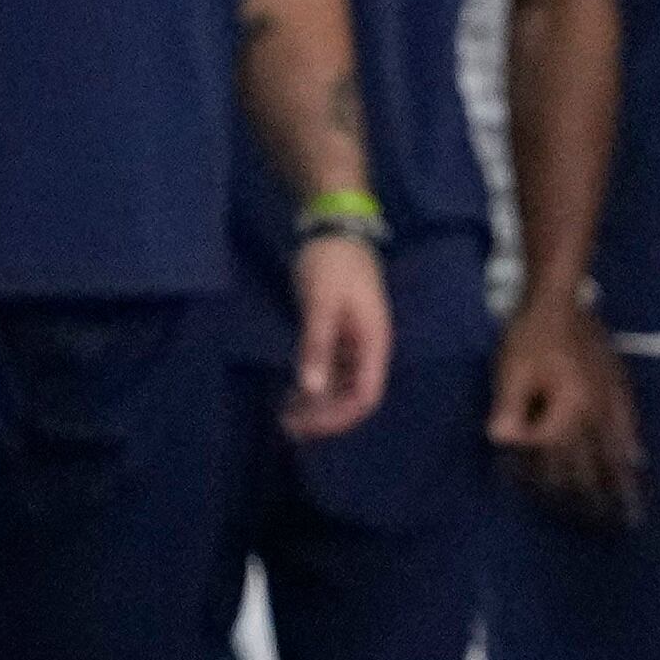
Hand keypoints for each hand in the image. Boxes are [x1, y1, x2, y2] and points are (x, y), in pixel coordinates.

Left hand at [281, 233, 390, 441]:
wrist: (336, 231)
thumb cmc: (333, 265)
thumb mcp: (321, 304)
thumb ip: (318, 346)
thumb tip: (313, 389)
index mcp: (374, 343)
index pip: (366, 396)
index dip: (339, 417)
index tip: (306, 426)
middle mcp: (369, 350)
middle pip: (355, 398)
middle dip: (325, 417)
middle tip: (288, 428)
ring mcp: (356, 344)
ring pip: (343, 389)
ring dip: (318, 407)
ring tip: (285, 418)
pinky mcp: (341, 337)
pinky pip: (332, 374)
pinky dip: (314, 388)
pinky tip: (291, 395)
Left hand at [487, 290, 642, 525]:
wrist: (560, 300)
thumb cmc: (529, 335)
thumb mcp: (509, 371)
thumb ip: (508, 408)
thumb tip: (503, 441)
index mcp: (568, 410)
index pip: (547, 446)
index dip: (527, 454)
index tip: (512, 461)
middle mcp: (593, 413)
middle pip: (589, 460)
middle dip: (590, 495)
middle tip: (600, 527)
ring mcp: (609, 401)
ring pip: (612, 449)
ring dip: (617, 480)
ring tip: (627, 508)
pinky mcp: (616, 387)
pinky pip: (626, 423)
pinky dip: (630, 444)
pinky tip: (635, 458)